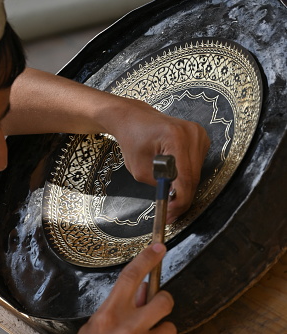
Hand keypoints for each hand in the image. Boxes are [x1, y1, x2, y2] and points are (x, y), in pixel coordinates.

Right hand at [63, 243, 175, 333]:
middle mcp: (128, 328)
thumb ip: (118, 309)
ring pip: (170, 328)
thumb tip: (142, 290)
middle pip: (164, 300)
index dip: (147, 258)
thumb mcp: (95, 329)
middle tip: (156, 311)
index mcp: (109, 314)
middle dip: (163, 303)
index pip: (131, 276)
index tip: (159, 248)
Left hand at [108, 97, 209, 223]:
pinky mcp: (201, 138)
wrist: (135, 118)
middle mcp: (192, 133)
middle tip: (171, 214)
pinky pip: (197, 166)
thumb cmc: (133, 140)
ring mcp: (199, 134)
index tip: (171, 214)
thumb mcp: (140, 169)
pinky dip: (187, 177)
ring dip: (185, 188)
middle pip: (194, 177)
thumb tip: (174, 199)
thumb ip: (159, 184)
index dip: (179, 200)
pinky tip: (175, 180)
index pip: (185, 177)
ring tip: (170, 198)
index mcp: (176, 137)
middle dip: (182, 198)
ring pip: (197, 174)